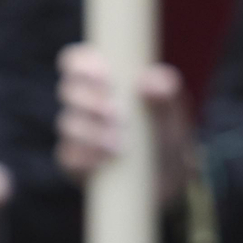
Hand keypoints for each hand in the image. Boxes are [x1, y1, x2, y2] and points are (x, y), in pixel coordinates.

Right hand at [55, 45, 196, 205]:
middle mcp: (86, 104)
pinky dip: (86, 157)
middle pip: (67, 90)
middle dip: (90, 100)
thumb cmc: (169, 135)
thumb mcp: (174, 115)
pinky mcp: (75, 163)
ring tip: (119, 143)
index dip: (81, 65)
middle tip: (116, 113)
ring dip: (91, 131)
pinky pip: (68, 156)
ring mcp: (77, 134)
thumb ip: (167, 94)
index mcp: (105, 81)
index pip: (76, 62)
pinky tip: (105, 161)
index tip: (104, 77)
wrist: (170, 180)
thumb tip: (148, 80)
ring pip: (67, 123)